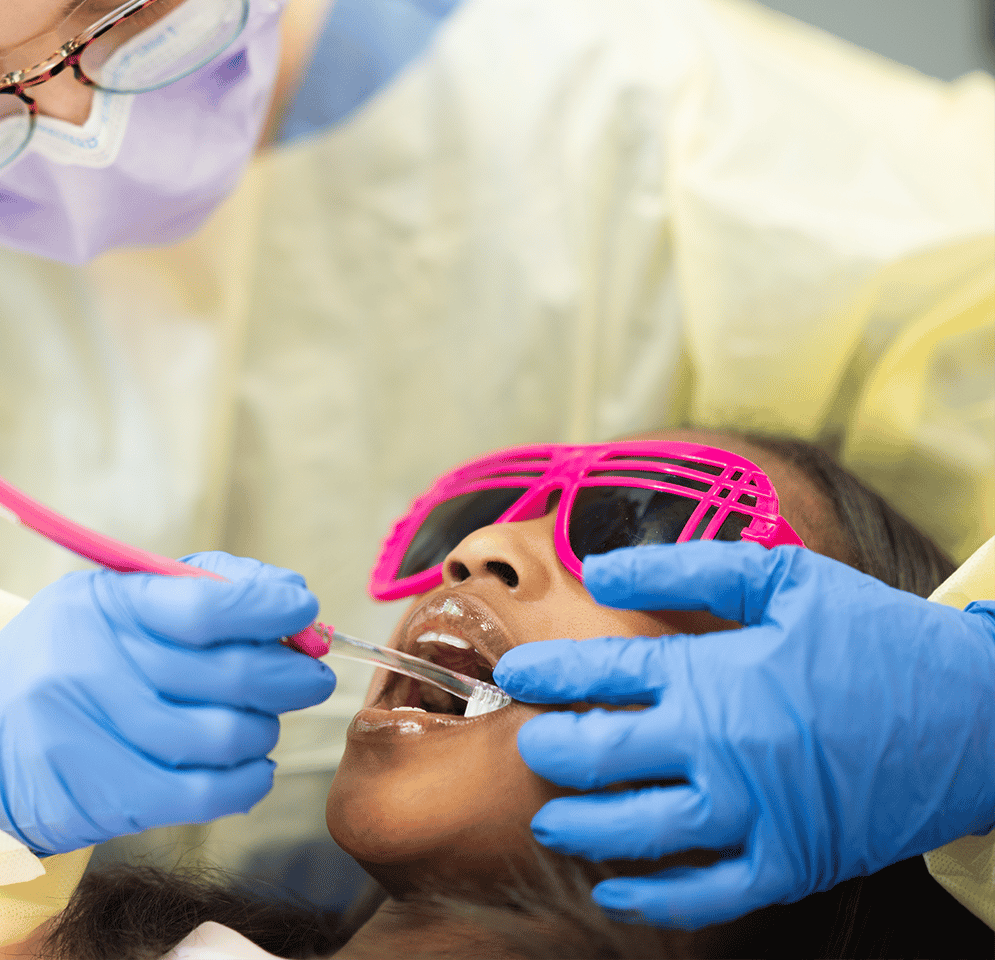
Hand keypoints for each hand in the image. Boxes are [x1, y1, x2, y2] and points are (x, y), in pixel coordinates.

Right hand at [0, 551, 335, 855]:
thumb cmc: (62, 659)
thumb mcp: (106, 601)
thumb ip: (191, 589)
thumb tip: (287, 599)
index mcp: (103, 606)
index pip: (208, 603)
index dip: (270, 608)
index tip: (301, 610)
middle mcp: (97, 667)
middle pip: (231, 675)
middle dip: (291, 675)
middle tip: (307, 675)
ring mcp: (100, 736)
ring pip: (227, 736)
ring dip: (265, 728)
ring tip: (259, 721)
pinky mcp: (109, 796)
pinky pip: (209, 794)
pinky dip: (249, 779)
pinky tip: (250, 765)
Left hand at [494, 541, 994, 928]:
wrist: (980, 713)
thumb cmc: (875, 638)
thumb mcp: (785, 579)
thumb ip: (685, 570)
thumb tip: (600, 565)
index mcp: (713, 675)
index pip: (597, 675)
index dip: (543, 674)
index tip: (515, 675)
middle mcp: (721, 748)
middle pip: (596, 758)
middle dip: (548, 750)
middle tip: (532, 743)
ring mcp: (754, 813)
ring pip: (634, 833)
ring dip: (578, 826)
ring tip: (552, 818)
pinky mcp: (789, 863)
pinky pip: (702, 895)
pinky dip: (649, 898)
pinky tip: (616, 889)